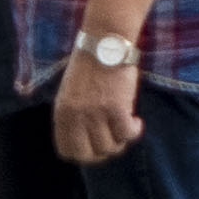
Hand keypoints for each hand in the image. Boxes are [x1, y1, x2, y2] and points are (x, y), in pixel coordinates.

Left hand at [54, 45, 141, 163]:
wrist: (104, 43)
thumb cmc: (89, 65)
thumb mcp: (69, 93)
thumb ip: (73, 116)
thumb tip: (85, 139)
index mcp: (62, 114)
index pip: (67, 151)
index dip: (83, 154)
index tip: (95, 147)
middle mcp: (76, 117)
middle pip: (89, 155)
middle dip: (103, 154)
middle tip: (113, 141)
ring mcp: (96, 114)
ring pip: (110, 147)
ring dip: (121, 141)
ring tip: (126, 126)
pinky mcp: (117, 108)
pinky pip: (127, 134)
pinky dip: (134, 131)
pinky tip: (136, 121)